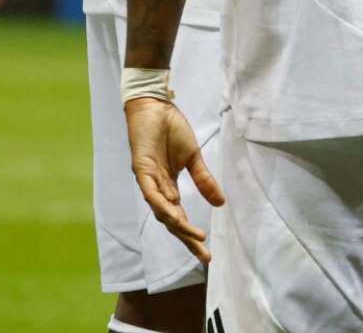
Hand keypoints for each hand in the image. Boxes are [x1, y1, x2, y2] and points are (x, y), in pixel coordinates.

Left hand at [125, 96, 222, 262]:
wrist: (155, 107)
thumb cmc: (170, 129)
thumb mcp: (193, 157)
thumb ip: (204, 180)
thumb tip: (220, 204)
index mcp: (168, 187)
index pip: (181, 218)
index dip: (192, 236)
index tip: (208, 252)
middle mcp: (157, 189)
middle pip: (171, 221)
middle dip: (187, 240)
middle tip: (204, 256)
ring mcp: (148, 181)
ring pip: (162, 211)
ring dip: (179, 225)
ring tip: (196, 236)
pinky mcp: (141, 169)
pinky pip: (151, 192)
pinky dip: (162, 205)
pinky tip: (174, 215)